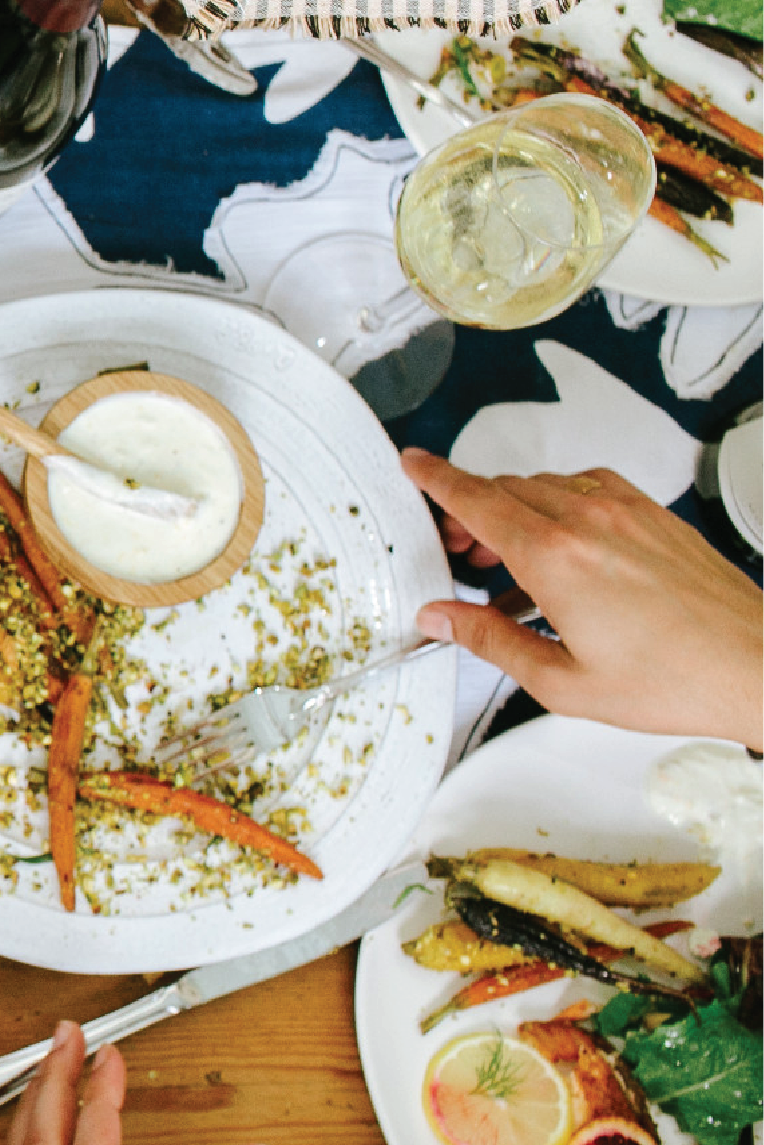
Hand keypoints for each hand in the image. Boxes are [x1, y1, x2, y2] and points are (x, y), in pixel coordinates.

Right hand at [403, 450, 763, 747]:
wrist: (756, 666)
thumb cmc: (675, 678)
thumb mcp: (561, 680)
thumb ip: (490, 641)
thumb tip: (443, 619)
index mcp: (555, 559)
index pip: (475, 499)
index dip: (435, 478)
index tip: (414, 464)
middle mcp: (590, 521)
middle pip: (505, 489)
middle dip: (470, 509)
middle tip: (458, 545)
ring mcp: (628, 511)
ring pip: (546, 484)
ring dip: (514, 507)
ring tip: (509, 555)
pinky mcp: (656, 515)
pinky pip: (590, 487)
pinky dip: (561, 503)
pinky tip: (564, 541)